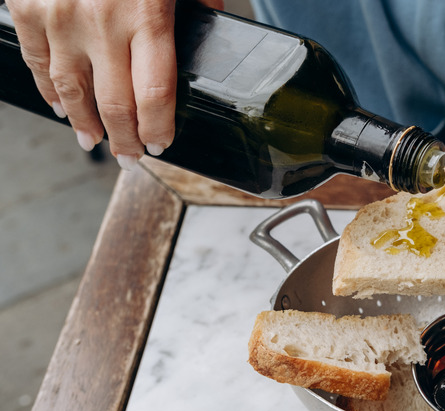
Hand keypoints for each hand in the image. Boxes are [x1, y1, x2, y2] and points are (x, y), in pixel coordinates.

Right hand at [5, 0, 223, 168]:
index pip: (155, 96)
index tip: (163, 144)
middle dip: (125, 140)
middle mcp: (102, 24)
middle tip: (132, 158)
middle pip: (115, 105)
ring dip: (84, 124)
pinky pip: (37, 61)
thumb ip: (198, 1)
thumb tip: (213, 23)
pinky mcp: (28, 6)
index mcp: (147, 17)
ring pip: (70, 91)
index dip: (159, 129)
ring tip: (94, 142)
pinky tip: (61, 106)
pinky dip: (48, 89)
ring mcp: (60, 17)